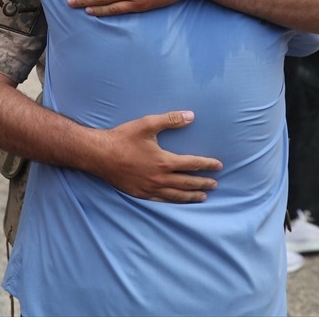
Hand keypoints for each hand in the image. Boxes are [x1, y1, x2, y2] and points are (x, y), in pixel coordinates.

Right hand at [95, 111, 222, 202]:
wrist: (99, 155)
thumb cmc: (123, 138)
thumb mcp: (147, 124)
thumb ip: (171, 120)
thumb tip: (191, 116)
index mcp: (164, 161)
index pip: (192, 164)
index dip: (207, 165)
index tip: (219, 166)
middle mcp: (159, 178)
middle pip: (187, 183)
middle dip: (203, 183)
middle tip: (215, 184)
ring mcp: (149, 188)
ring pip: (176, 195)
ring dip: (191, 196)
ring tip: (203, 196)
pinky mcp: (140, 194)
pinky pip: (161, 201)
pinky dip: (174, 202)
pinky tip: (178, 201)